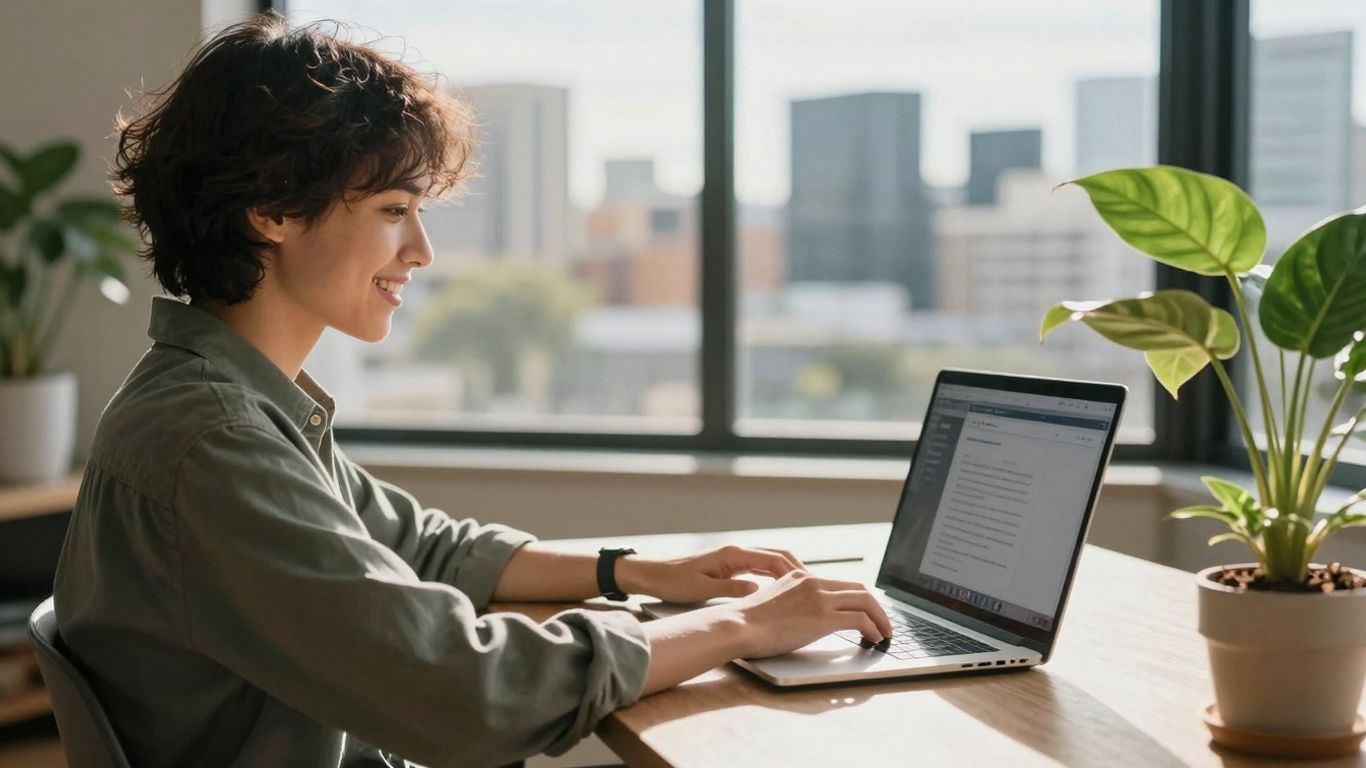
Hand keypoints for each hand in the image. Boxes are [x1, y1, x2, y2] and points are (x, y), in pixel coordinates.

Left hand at [618, 545, 805, 603]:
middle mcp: (736, 552)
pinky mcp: (728, 565)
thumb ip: (731, 589)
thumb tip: (759, 591)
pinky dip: (775, 575)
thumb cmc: (671, 581)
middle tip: (819, 588)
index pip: (774, 560)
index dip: (795, 574)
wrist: (649, 573)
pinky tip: (782, 590)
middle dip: (799, 570)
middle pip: (778, 556)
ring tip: (807, 590)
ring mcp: (733, 557)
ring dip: (789, 572)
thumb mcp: (701, 589)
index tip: (812, 587)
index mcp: (733, 554)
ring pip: (770, 561)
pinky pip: (759, 567)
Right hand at [724, 571, 893, 658]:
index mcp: (801, 576)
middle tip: (882, 623)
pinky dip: (873, 629)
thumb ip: (793, 602)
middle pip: (859, 589)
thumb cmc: (748, 622)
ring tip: (884, 633)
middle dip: (875, 607)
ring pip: (865, 601)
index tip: (866, 612)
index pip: (841, 583)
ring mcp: (820, 598)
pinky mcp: (823, 617)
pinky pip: (860, 619)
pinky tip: (874, 639)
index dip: (859, 598)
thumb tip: (805, 618)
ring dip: (880, 619)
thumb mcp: (773, 601)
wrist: (739, 626)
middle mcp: (814, 582)